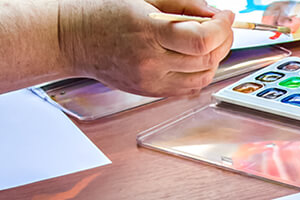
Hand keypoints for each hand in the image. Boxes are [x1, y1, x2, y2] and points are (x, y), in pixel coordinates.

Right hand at [60, 0, 234, 96]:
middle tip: (222, 27)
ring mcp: (150, 81)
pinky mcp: (149, 92)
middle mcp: (150, 61)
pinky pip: (188, 88)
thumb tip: (215, 16)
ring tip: (209, 41)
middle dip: (223, 41)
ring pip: (202, 77)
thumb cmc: (102, 12)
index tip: (227, 16)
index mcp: (147, 31)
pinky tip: (195, 57)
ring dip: (215, 58)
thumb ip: (184, 4)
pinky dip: (200, 73)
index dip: (222, 28)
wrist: (72, 38)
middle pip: (206, 59)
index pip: (201, 39)